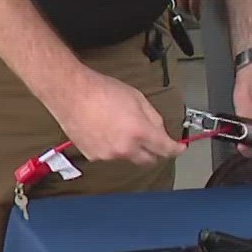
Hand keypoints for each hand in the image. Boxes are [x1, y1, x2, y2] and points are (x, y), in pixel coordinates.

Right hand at [44, 68, 185, 166]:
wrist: (72, 93)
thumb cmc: (102, 91)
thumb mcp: (137, 97)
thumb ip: (153, 117)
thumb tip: (160, 130)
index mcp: (139, 132)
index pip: (165, 149)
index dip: (176, 149)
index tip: (180, 148)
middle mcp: (125, 148)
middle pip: (149, 161)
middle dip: (155, 152)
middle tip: (154, 140)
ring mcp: (108, 155)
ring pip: (128, 157)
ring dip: (131, 148)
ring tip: (120, 126)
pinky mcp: (94, 156)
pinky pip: (110, 155)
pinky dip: (113, 147)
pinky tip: (106, 131)